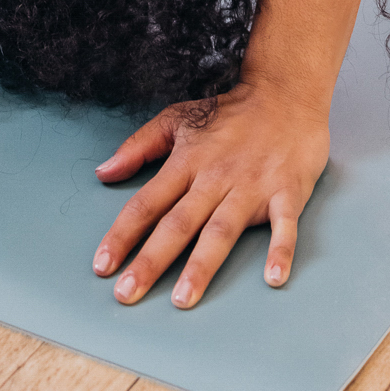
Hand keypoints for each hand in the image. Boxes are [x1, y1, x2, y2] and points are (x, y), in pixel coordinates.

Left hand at [93, 79, 329, 307]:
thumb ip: (138, 145)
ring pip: (221, 230)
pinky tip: (274, 277)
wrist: (286, 92)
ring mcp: (252, 186)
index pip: (148, 203)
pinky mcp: (287, 191)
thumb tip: (103, 172)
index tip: (102, 266)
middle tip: (126, 294)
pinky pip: (284, 225)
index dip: (123, 234)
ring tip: (183, 298)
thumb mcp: (178, 119)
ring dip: (202, 265)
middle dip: (151, 260)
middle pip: (179, 223)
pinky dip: (280, 249)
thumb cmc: (230, 113)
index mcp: (188, 161)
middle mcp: (216, 177)